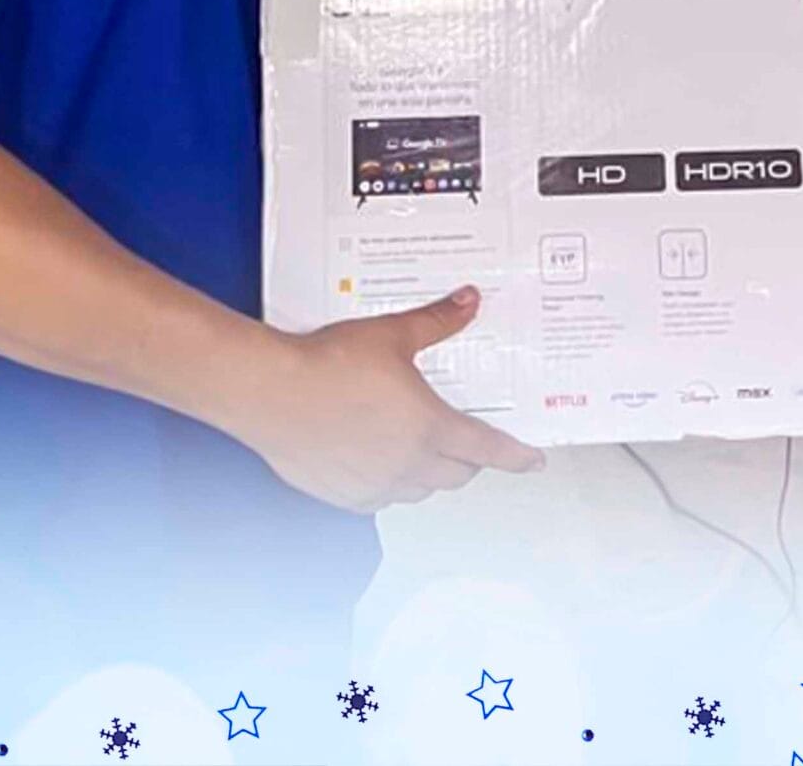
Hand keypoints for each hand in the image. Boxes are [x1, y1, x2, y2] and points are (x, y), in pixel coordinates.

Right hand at [232, 286, 544, 512]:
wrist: (271, 393)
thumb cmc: (326, 366)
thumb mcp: (392, 334)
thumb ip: (436, 321)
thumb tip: (468, 302)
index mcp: (429, 428)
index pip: (488, 449)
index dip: (515, 456)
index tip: (531, 461)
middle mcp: (408, 464)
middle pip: (457, 474)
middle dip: (469, 460)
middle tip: (468, 443)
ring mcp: (376, 484)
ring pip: (420, 489)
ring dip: (430, 473)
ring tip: (420, 447)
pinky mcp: (344, 495)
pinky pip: (381, 499)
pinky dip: (389, 484)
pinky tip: (377, 461)